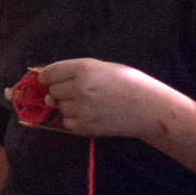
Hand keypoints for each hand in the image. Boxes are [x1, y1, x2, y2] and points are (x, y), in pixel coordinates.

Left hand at [33, 58, 181, 140]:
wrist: (150, 108)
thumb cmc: (129, 84)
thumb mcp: (103, 68)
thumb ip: (75, 72)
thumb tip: (45, 81)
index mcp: (84, 69)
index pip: (50, 73)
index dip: (45, 77)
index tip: (45, 80)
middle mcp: (80, 88)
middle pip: (53, 91)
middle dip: (61, 91)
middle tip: (80, 92)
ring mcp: (81, 109)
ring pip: (60, 107)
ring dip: (69, 105)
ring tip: (91, 103)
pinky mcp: (85, 127)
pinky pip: (67, 122)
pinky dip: (74, 119)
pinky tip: (92, 115)